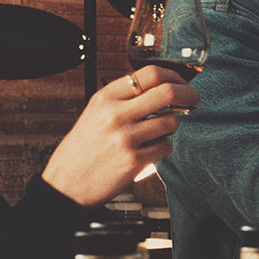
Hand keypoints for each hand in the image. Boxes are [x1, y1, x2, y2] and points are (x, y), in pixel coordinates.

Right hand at [40, 65, 197, 205]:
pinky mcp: (135, 161)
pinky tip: (149, 149)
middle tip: (193, 100)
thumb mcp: (95, 113)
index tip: (181, 82)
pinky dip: (163, 147)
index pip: (150, 73)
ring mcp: (126, 138)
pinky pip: (166, 146)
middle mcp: (115, 114)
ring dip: (172, 125)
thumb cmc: (82, 149)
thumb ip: (123, 99)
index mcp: (105, 98)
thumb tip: (163, 86)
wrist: (65, 185)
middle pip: (168, 92)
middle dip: (189, 94)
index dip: (174, 75)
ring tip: (158, 131)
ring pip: (171, 121)